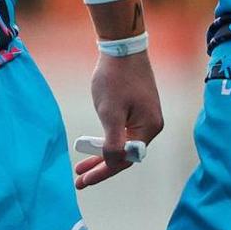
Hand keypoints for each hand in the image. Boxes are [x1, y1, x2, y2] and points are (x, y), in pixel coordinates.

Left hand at [74, 52, 162, 188]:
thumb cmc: (115, 78)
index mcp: (149, 128)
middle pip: (125, 154)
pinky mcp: (139, 109)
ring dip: (102, 155)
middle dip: (101, 167)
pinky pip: (124, 132)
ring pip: (123, 144)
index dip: (104, 172)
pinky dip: (107, 140)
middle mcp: (152, 125)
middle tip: (79, 179)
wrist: (122, 48)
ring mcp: (146, 117)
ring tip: (81, 167)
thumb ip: (112, 141)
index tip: (84, 181)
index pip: (126, 159)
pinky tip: (92, 146)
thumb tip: (113, 163)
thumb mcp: (110, 112)